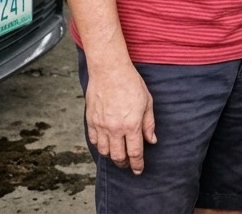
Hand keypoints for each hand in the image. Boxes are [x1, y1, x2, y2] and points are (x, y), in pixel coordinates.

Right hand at [83, 57, 156, 173]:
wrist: (109, 70)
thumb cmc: (131, 83)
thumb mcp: (147, 102)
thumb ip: (149, 124)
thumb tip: (151, 140)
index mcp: (132, 125)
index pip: (135, 153)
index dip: (137, 164)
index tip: (139, 170)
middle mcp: (115, 128)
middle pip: (118, 156)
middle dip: (125, 163)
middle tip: (129, 164)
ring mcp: (101, 126)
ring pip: (105, 151)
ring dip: (112, 156)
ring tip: (118, 155)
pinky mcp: (91, 120)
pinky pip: (94, 141)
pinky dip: (100, 146)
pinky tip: (106, 144)